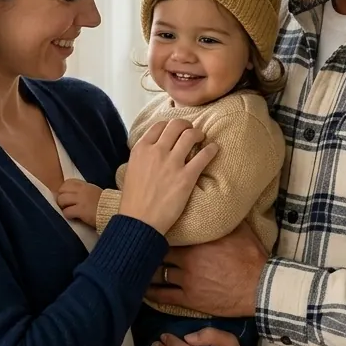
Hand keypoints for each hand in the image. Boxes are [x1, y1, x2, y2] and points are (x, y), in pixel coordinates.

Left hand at [56, 179, 100, 226]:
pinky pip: (67, 212)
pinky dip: (68, 215)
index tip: (67, 197)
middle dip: (61, 198)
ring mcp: (81, 200)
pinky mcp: (81, 210)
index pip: (67, 183)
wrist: (114, 212)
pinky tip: (74, 217)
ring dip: (63, 207)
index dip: (64, 190)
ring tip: (69, 211)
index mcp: (85, 185)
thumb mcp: (94, 192)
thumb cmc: (104, 204)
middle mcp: (82, 190)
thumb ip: (82, 191)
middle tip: (66, 205)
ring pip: (62, 200)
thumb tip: (68, 194)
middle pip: (61, 190)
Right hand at [118, 119, 217, 234]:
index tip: (175, 129)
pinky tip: (214, 149)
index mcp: (141, 149)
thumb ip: (143, 156)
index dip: (170, 124)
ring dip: (198, 133)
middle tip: (191, 130)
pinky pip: (204, 155)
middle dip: (186, 125)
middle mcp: (157, 151)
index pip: (159, 125)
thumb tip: (153, 149)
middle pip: (176, 125)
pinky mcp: (187, 177)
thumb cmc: (134, 200)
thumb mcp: (131, 169)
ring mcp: (172, 163)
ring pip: (190, 135)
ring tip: (202, 138)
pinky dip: (211, 149)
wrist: (139, 221)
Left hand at [147, 221, 267, 316]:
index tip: (150, 229)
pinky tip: (143, 289)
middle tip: (139, 248)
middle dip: (149, 250)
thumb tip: (216, 202)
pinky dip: (151, 293)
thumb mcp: (238, 230)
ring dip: (147, 271)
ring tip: (138, 267)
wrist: (260, 286)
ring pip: (158, 275)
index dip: (157, 231)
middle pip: (158, 253)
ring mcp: (187, 281)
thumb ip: (221, 218)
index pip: (167, 234)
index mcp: (196, 242)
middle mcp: (187, 261)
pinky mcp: (190, 299)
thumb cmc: (251, 257)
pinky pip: (164, 296)